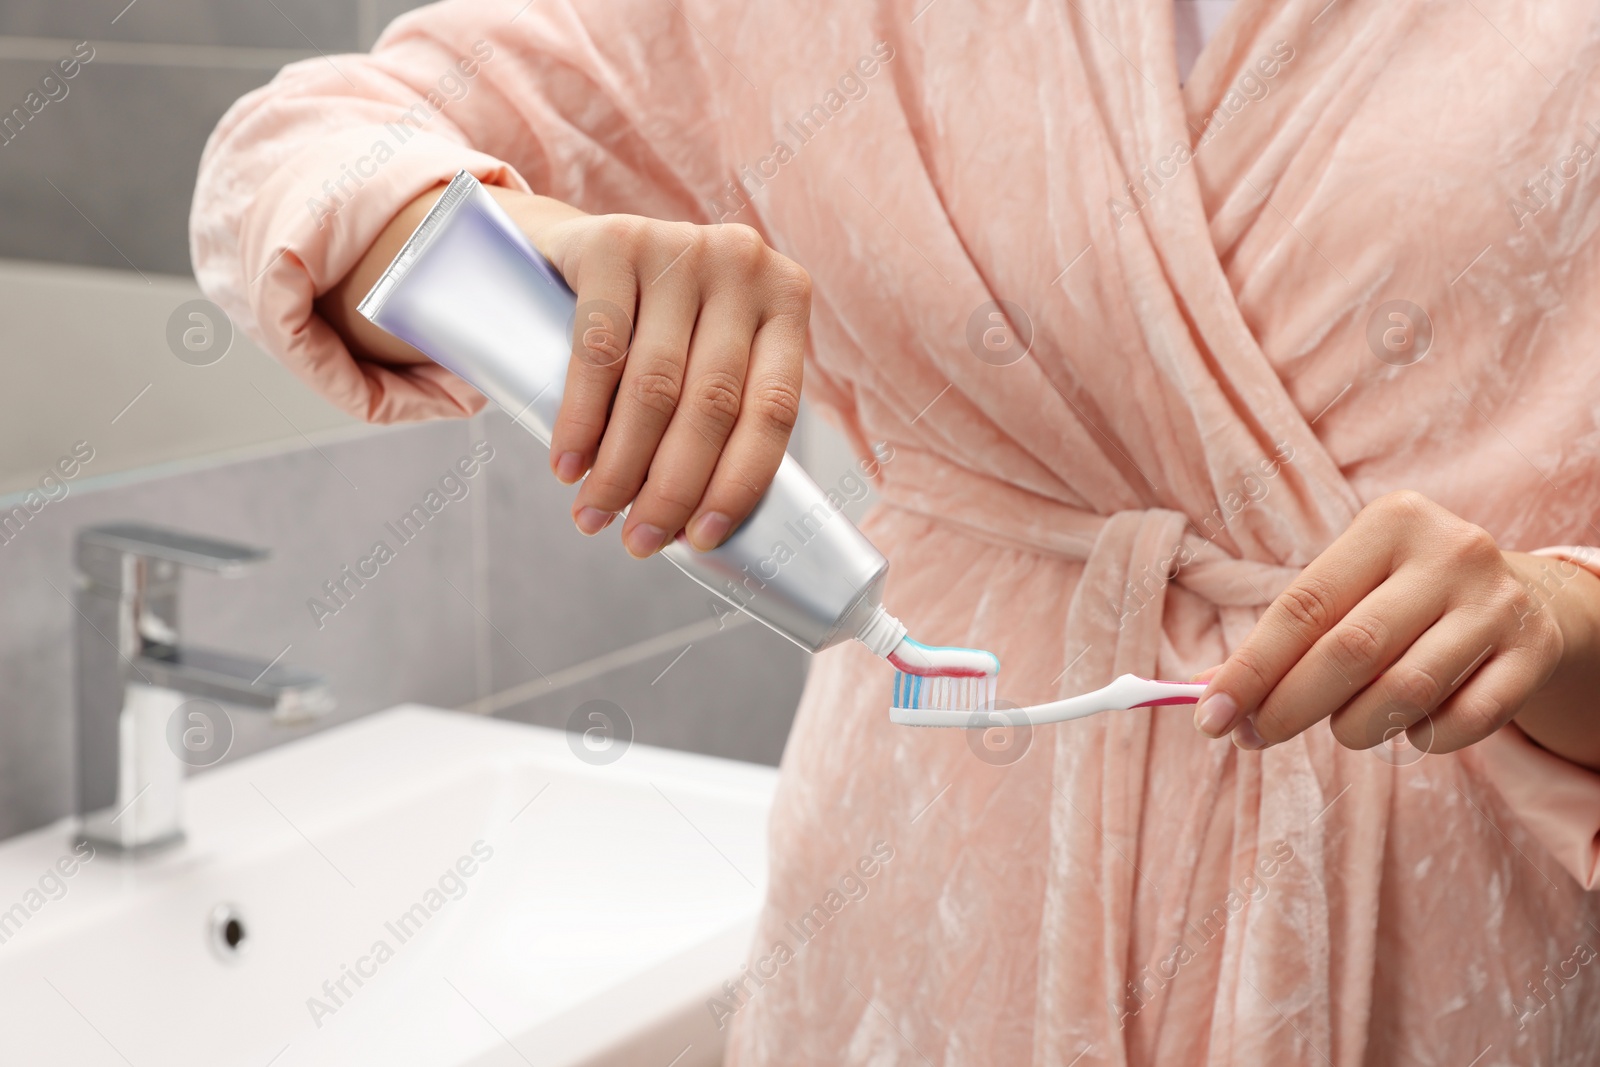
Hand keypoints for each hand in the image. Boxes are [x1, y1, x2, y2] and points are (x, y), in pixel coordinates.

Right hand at [523, 206, 809, 556]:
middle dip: (672, 488)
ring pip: (654, 385)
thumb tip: (701, 525)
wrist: (580, 248)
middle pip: (712, 403)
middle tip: (638, 542)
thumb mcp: (709, 352)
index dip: (737, 483)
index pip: (773, 409)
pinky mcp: (616, 240)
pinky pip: (598, 350)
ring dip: (620, 466)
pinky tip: (568, 466)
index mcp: (786, 300)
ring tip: (594, 515)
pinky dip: (580, 420)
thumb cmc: (657, 324)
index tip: (701, 540)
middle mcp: (743, 264)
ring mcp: (680, 245)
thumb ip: (725, 412)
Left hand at [1191, 490, 1599, 765]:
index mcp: (1391, 523)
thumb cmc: (1405, 598)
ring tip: (1345, 726)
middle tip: (1255, 737)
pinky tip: (1410, 726)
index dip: (1250, 669)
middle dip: (1289, 707)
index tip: (1210, 717)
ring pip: (1404, 693)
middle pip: (1349, 651)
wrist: (1529, 600)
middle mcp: (1451, 552)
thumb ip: (1282, 639)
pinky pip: (1461, 723)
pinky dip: (1421, 740)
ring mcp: (1498, 603)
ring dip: (1355, 727)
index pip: (1302, 607)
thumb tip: (1205, 692)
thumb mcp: (1349, 593)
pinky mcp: (1534, 654)